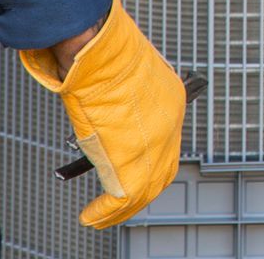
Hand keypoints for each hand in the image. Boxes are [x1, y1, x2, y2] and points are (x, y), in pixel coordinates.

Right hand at [20, 0, 186, 228]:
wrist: (92, 46)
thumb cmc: (99, 52)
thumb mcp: (121, 76)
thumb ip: (121, 98)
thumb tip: (103, 110)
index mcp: (172, 98)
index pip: (168, 140)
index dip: (150, 160)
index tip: (131, 171)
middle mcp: (169, 121)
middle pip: (163, 169)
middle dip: (142, 190)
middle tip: (120, 203)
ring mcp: (154, 142)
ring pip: (143, 189)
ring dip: (120, 208)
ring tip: (100, 215)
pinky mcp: (131, 160)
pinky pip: (122, 197)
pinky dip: (104, 212)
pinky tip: (91, 216)